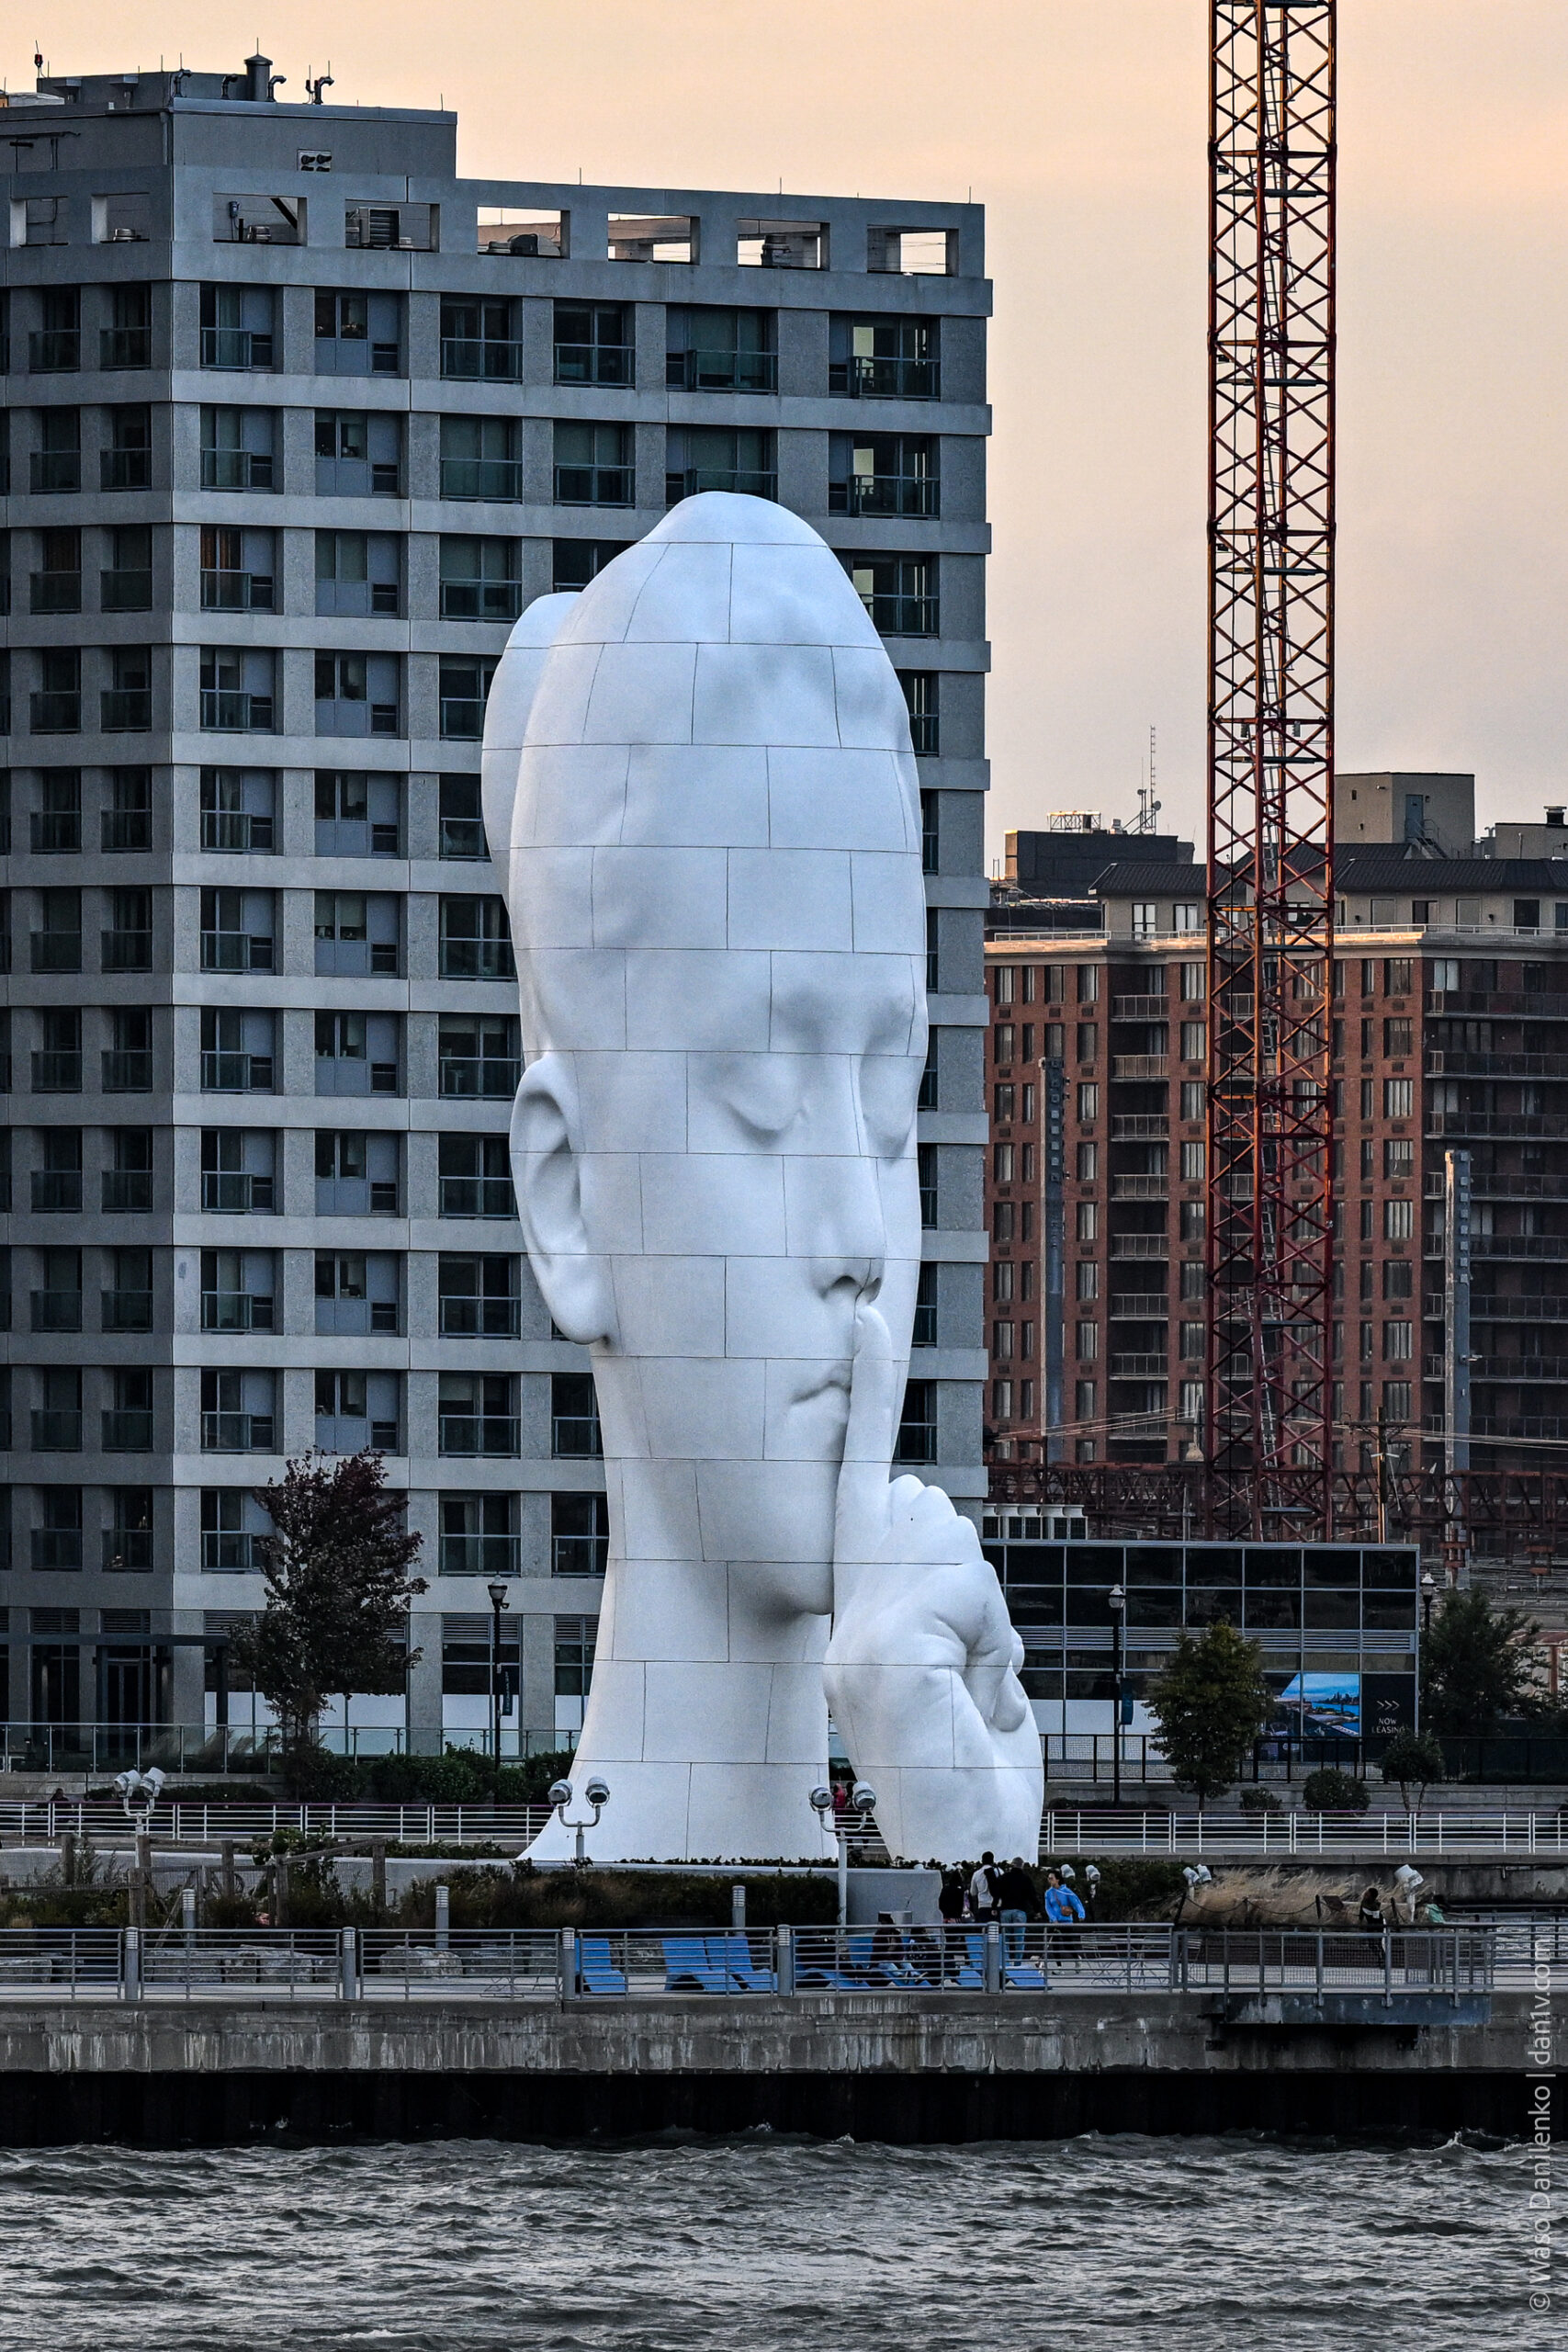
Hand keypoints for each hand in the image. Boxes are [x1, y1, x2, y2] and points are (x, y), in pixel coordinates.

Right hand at [822, 1301, 1043, 1862]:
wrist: (961, 1866)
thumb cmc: (975, 1789)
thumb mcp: (968, 1680)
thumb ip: (947, 1606)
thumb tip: (928, 1527)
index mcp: (856, 1616)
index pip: (857, 1478)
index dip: (868, 1391)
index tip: (870, 1313)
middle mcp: (844, 1609)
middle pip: (937, 1520)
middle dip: (973, 1592)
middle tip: (968, 1685)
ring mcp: (860, 1624)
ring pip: (958, 1551)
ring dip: (989, 1629)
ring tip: (969, 1701)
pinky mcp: (888, 1637)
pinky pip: (967, 1590)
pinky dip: (988, 1646)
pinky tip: (969, 1702)